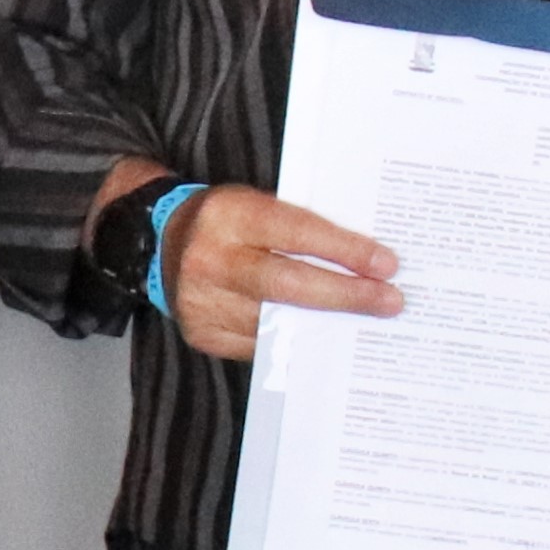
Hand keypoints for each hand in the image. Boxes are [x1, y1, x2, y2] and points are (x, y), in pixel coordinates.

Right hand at [161, 187, 401, 363]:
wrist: (159, 244)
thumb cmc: (225, 222)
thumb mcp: (254, 205)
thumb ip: (297, 229)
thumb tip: (360, 262)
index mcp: (228, 215)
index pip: (296, 233)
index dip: (345, 251)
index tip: (387, 265)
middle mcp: (211, 260)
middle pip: (288, 285)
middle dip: (346, 296)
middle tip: (390, 302)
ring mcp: (202, 302)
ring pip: (278, 321)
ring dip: (327, 323)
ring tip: (365, 322)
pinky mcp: (202, 334)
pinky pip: (261, 344)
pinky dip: (294, 340)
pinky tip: (321, 335)